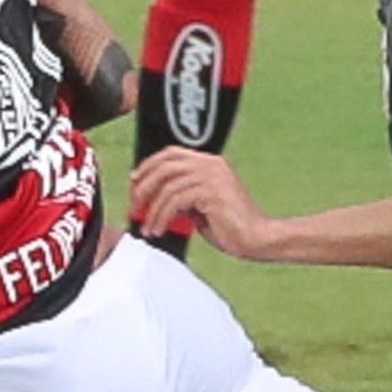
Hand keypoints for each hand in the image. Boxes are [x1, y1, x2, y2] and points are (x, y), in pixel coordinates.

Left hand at [128, 145, 264, 253]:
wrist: (257, 238)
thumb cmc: (232, 226)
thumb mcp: (201, 206)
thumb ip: (183, 196)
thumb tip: (157, 199)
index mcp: (210, 163)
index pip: (171, 154)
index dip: (149, 165)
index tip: (135, 181)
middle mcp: (210, 164)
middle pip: (165, 165)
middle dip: (144, 186)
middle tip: (134, 205)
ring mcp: (211, 176)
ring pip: (167, 187)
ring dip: (152, 210)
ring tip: (148, 227)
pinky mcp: (210, 192)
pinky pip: (174, 201)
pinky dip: (162, 217)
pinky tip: (160, 229)